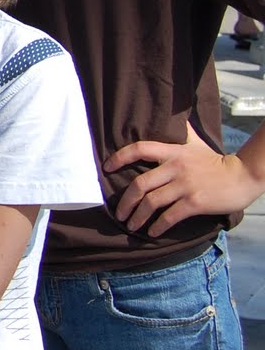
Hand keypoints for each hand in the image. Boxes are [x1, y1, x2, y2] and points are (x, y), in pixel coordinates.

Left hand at [104, 120, 264, 235]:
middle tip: (119, 213)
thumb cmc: (217, 161)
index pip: (140, 149)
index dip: (120, 157)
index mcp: (173, 152)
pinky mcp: (195, 202)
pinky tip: (152, 232)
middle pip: (140, 183)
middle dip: (125, 201)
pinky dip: (157, 226)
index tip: (106, 168)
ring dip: (137, 216)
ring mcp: (185, 186)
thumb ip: (182, 133)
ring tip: (131, 225)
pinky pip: (169, 216)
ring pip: (151, 202)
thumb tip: (174, 117)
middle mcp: (176, 167)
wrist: (244, 176)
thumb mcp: (197, 143)